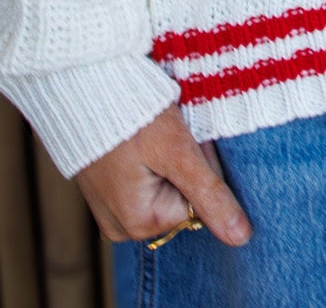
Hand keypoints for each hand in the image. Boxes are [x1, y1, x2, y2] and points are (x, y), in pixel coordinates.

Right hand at [76, 104, 251, 245]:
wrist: (85, 86)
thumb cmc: (131, 116)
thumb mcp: (178, 153)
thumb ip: (210, 196)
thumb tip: (241, 238)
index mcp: (138, 225)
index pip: (199, 201)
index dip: (199, 165)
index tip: (180, 140)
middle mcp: (122, 227)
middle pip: (181, 197)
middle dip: (184, 163)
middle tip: (164, 134)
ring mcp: (111, 210)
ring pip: (165, 186)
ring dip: (168, 158)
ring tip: (149, 134)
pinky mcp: (106, 190)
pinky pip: (145, 180)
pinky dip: (150, 157)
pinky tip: (138, 139)